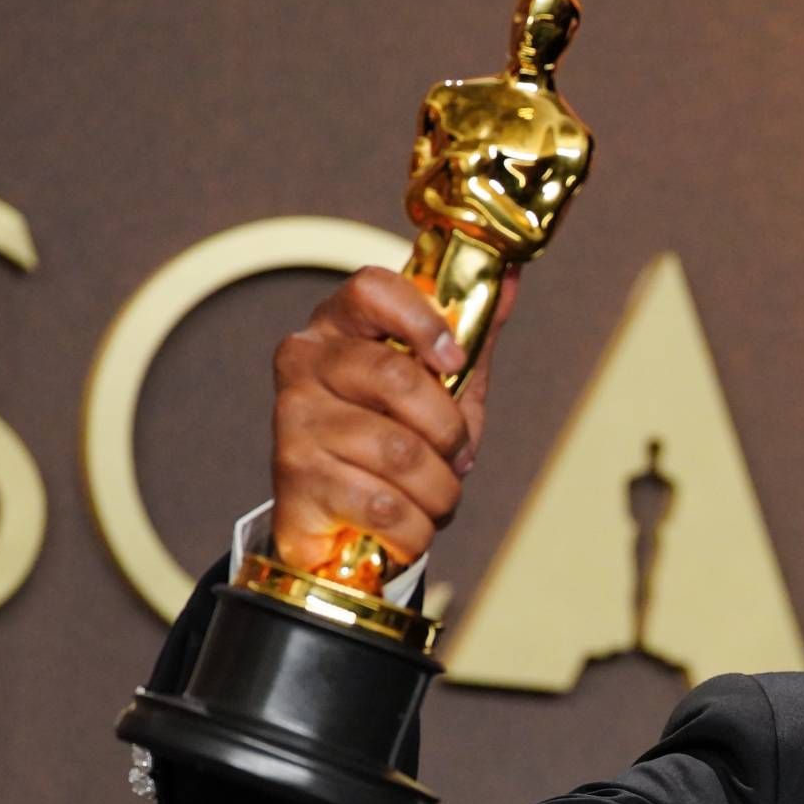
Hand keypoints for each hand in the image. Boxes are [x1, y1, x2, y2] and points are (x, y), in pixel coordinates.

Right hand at [269, 266, 520, 571]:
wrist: (340, 523)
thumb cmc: (394, 442)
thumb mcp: (442, 386)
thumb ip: (472, 334)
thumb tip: (511, 275)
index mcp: (339, 326)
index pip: (372, 289)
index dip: (422, 320)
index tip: (454, 358)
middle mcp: (304, 364)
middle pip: (395, 377)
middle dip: (448, 430)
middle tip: (457, 455)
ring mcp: (293, 421)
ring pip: (400, 452)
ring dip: (440, 490)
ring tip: (433, 498)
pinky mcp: (294, 481)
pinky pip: (385, 506)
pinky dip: (415, 528)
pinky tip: (407, 526)